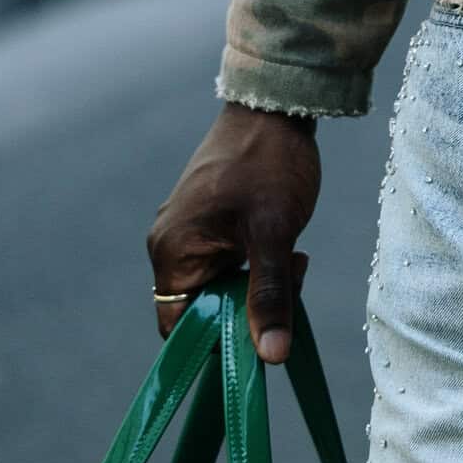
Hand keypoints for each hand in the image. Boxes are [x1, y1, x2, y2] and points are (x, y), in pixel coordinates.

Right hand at [147, 104, 320, 361]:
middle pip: (206, 308)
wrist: (275, 105)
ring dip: (260, 283)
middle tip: (292, 276)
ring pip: (223, 286)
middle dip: (251, 305)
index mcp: (171, 252)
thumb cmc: (269, 163)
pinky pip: (228, 262)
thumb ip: (270, 295)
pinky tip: (285, 244)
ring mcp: (187, 230)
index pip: (181, 329)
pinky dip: (257, 263)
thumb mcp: (275, 233)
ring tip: (293, 254)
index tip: (265, 328)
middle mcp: (169, 245)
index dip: (222, 340)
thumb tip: (271, 357)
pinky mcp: (208, 220)